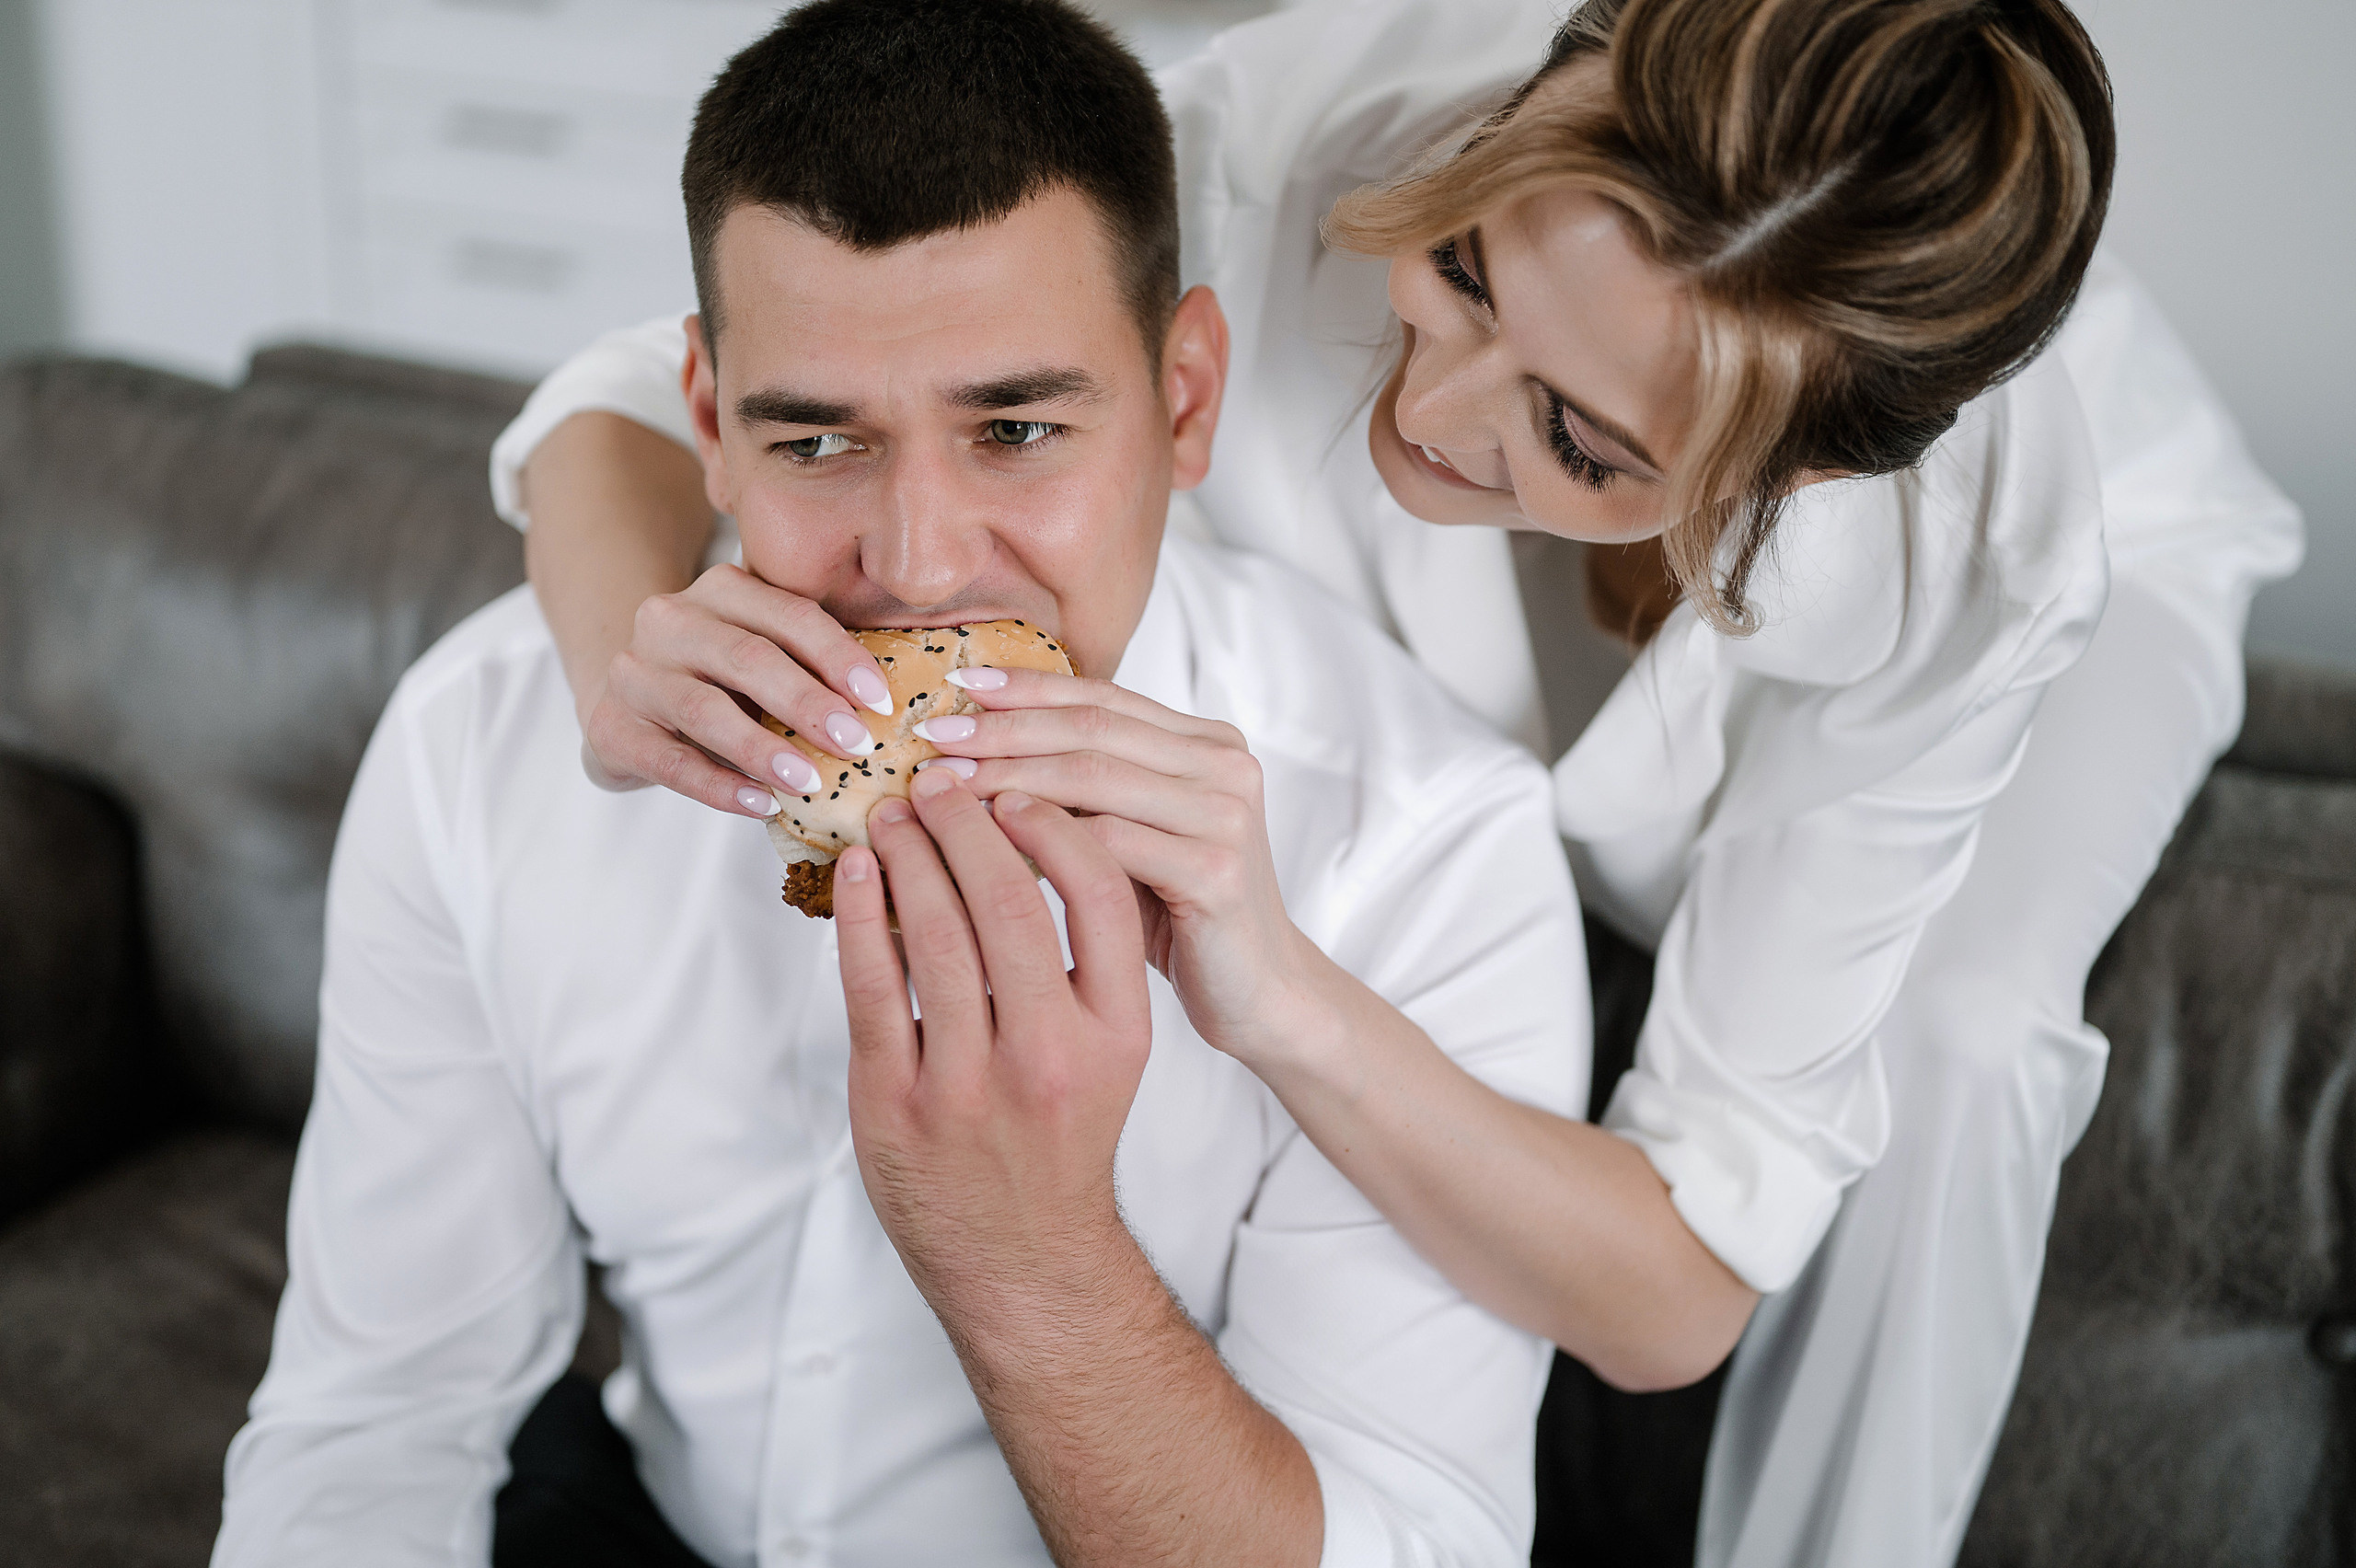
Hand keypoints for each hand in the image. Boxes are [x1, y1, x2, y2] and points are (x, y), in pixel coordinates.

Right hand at [583, 563, 896, 815]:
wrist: (628, 704)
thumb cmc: (719, 682)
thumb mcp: (761, 656)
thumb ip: (810, 663)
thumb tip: (892, 706)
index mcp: (722, 589)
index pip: (790, 614)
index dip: (839, 657)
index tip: (881, 701)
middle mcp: (670, 619)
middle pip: (748, 657)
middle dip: (809, 703)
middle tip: (857, 744)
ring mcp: (634, 673)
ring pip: (705, 710)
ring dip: (764, 748)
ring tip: (810, 782)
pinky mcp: (610, 727)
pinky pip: (670, 762)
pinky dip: (719, 786)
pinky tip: (761, 804)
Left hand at [834, 768, 1153, 1314]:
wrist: (1024, 1260)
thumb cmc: (1063, 1136)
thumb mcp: (1112, 1052)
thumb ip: (1086, 962)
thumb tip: (1032, 841)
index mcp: (1117, 1032)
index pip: (1099, 896)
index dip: (1053, 827)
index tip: (1015, 791)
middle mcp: (1051, 1055)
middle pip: (1007, 902)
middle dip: (964, 826)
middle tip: (937, 782)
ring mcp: (971, 1084)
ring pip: (934, 936)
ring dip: (907, 858)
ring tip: (892, 813)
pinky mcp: (899, 1104)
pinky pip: (872, 989)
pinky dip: (860, 919)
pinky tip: (858, 875)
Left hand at [912, 668, 1326, 1062]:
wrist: (1260, 994)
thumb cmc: (1183, 915)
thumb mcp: (1134, 835)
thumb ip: (1087, 790)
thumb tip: (975, 750)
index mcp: (1207, 744)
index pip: (1103, 697)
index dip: (1027, 687)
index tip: (957, 685)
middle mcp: (1225, 765)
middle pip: (1093, 728)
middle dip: (1004, 727)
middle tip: (933, 735)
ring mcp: (1226, 814)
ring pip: (1094, 776)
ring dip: (1009, 776)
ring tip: (945, 785)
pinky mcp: (1216, 870)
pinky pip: (1109, 842)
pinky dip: (1042, 838)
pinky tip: (990, 844)